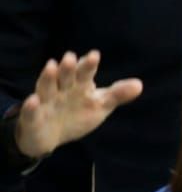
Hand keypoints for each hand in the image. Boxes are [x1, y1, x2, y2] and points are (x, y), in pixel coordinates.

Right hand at [13, 51, 142, 159]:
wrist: (50, 136)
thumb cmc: (76, 113)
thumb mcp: (99, 105)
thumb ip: (116, 95)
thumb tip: (139, 85)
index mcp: (79, 86)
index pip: (84, 73)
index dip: (88, 65)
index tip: (94, 55)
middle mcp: (61, 90)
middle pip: (65, 77)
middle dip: (68, 68)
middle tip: (71, 56)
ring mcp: (46, 102)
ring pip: (46, 88)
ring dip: (48, 78)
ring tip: (52, 66)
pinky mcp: (32, 117)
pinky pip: (31, 112)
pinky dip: (31, 107)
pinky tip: (32, 100)